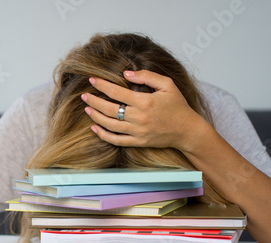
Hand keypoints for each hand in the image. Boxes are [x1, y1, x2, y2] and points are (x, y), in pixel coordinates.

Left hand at [81, 70, 207, 151]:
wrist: (187, 130)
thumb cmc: (178, 106)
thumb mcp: (167, 84)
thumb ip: (146, 76)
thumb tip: (126, 73)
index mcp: (145, 101)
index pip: (117, 92)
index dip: (102, 85)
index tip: (92, 80)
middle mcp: (139, 118)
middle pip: (109, 109)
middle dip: (94, 101)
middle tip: (84, 95)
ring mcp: (137, 132)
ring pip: (110, 125)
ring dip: (96, 116)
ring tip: (87, 108)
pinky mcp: (138, 142)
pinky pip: (116, 140)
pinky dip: (103, 135)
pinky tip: (95, 128)